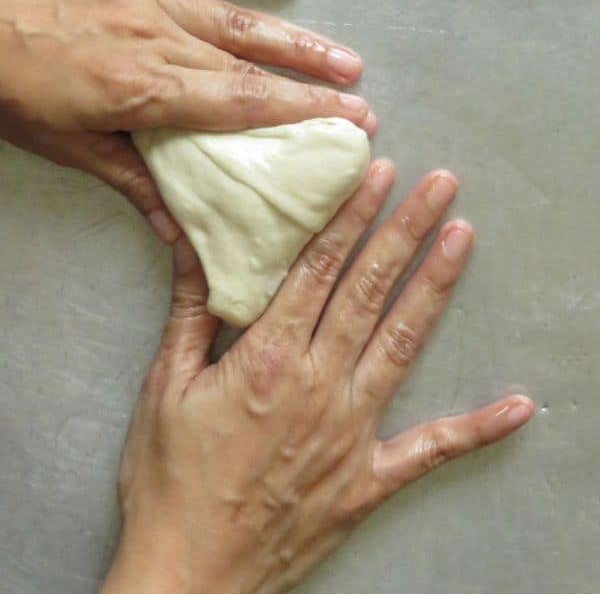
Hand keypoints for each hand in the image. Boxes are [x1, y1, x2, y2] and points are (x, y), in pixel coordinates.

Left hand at [0, 0, 370, 240]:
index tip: (349, 123)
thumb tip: (176, 229)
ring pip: (235, 16)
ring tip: (345, 54)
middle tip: (361, 97)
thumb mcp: (57, 141)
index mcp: (141, 90)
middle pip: (251, 66)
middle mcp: (156, 37)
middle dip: (312, 85)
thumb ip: (126, 175)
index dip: (301, 115)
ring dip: (294, 36)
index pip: (241, 106)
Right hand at [102, 165, 533, 593]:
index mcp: (268, 358)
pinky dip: (477, 429)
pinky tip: (517, 406)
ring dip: (434, 286)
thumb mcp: (165, 386)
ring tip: (462, 238)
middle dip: (405, 230)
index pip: (319, 269)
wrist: (188, 575)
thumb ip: (191, 311)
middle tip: (438, 186)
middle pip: (369, 291)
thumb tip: (192, 244)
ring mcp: (351, 432)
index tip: (378, 176)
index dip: (351, 216)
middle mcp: (319, 385)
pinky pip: (430, 450)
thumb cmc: (170, 480)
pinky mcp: (367, 480)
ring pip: (401, 343)